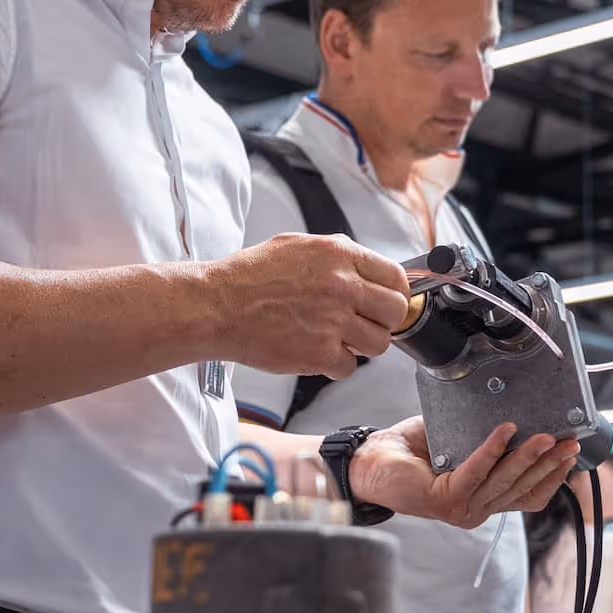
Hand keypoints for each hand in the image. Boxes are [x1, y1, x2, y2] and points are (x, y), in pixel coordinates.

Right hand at [213, 234, 410, 378]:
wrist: (216, 306)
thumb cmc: (249, 278)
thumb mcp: (298, 246)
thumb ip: (338, 256)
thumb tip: (369, 270)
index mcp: (339, 254)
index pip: (395, 276)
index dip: (395, 293)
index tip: (387, 303)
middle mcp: (341, 286)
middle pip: (395, 311)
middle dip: (384, 321)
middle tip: (365, 324)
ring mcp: (332, 321)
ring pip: (379, 344)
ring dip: (362, 346)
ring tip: (338, 340)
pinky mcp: (319, 352)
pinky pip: (349, 367)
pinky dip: (336, 366)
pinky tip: (317, 352)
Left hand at [348, 418, 578, 527]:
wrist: (369, 462)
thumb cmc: (410, 451)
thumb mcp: (459, 442)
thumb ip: (485, 437)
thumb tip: (518, 409)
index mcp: (483, 500)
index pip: (530, 496)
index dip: (553, 477)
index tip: (572, 454)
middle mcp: (476, 510)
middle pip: (523, 487)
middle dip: (550, 463)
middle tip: (569, 441)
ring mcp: (462, 509)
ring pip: (504, 481)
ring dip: (529, 456)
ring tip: (546, 435)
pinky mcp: (445, 498)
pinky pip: (476, 471)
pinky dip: (492, 449)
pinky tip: (506, 429)